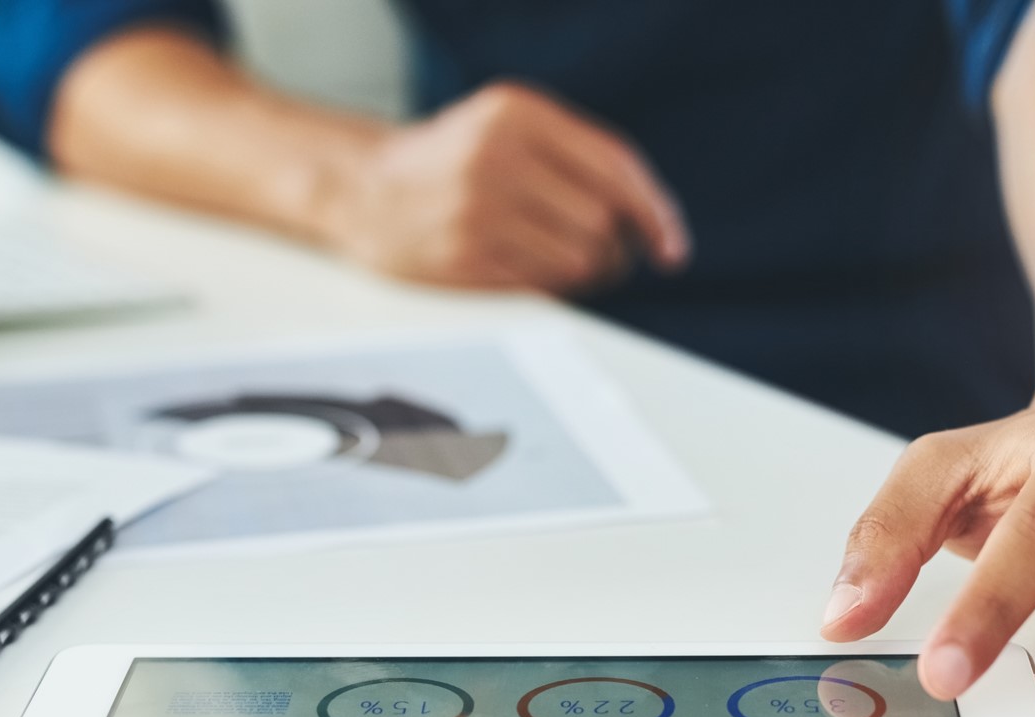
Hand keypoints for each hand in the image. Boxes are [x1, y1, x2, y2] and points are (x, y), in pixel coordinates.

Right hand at [320, 82, 688, 292]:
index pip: (615, 168)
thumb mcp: (508, 127)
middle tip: (606, 257)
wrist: (362, 188)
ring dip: (586, 274)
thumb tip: (650, 219)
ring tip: (563, 262)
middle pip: (602, 222)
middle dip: (616, 249)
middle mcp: (496, 155)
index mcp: (516, 112)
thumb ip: (575, 156)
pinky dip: (550, 286)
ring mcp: (477, 208)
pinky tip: (530, 271)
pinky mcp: (463, 257)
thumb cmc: (451, 160)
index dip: (655, 213)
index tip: (672, 248)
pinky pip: (541, 285)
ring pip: (579, 260)